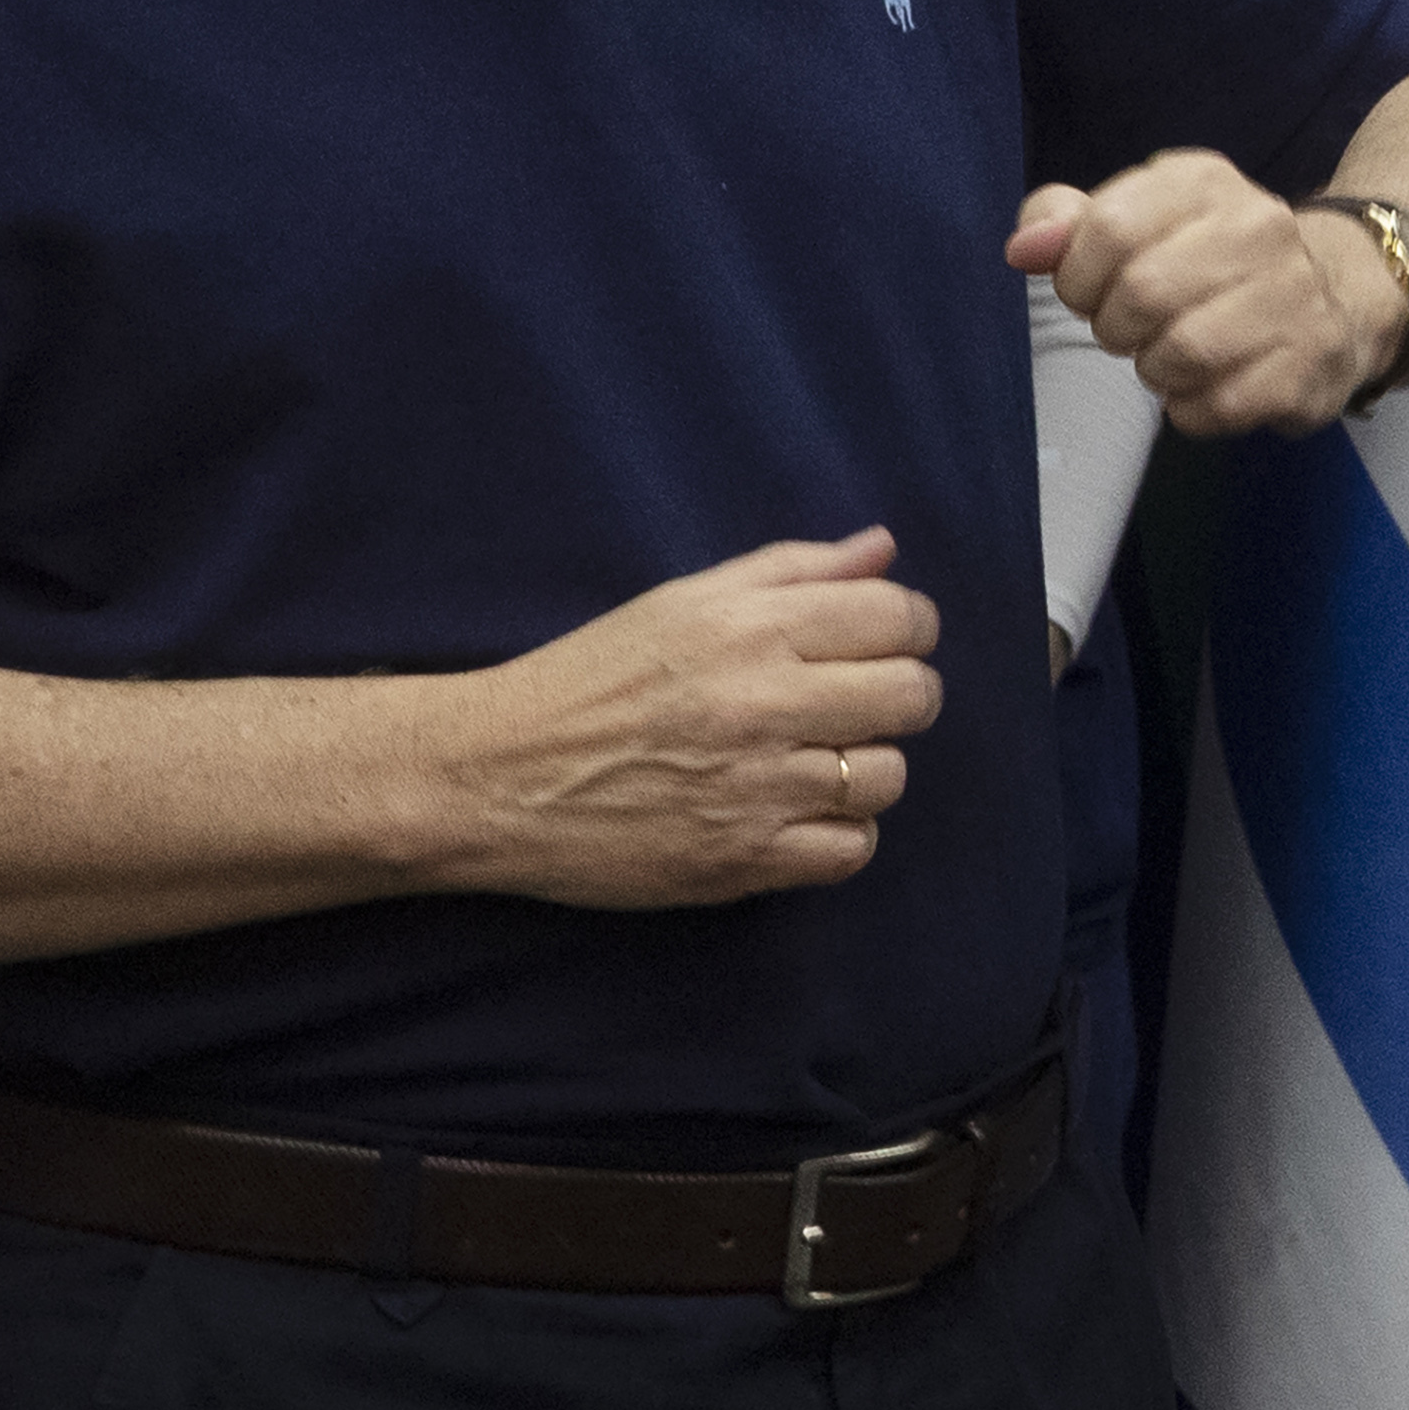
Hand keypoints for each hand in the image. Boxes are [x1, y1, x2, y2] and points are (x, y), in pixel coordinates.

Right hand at [415, 531, 943, 908]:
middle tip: (852, 703)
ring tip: (815, 760)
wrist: (497, 775)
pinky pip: (851, 849)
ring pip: (887, 776)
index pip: (897, 616)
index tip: (880, 642)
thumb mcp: (684, 600)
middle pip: (911, 696)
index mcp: (752, 627)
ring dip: (865, 768)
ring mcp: (758, 788)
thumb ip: (791, 569)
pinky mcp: (743, 861)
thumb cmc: (591, 678)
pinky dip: (839, 833)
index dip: (906, 627)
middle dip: (899, 694)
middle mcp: (764, 703)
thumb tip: (882, 548)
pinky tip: (798, 813)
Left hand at [1011, 153, 1403, 434]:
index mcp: (1204, 181)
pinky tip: (1207, 386)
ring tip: (1170, 357)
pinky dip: (1192, 409)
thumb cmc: (1211, 259)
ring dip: (1155, 370)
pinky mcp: (1309, 365)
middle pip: (1141, 293)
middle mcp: (1258, 227)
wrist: (1338, 295)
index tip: (1091, 292)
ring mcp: (1293, 296)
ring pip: (1180, 353)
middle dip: (1116, 327)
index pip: (1108, 228)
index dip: (1078, 276)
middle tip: (1132, 330)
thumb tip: (1024, 248)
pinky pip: (1216, 406)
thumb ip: (1070, 224)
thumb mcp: (1143, 219)